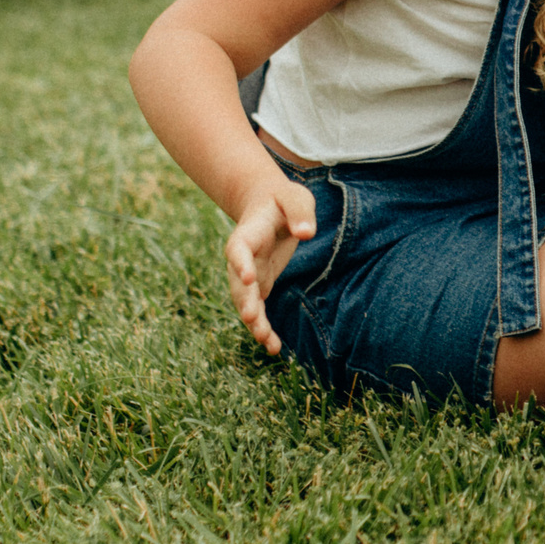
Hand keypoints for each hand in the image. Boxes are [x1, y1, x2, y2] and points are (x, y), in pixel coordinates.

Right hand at [225, 178, 315, 354]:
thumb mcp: (294, 196)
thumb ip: (299, 210)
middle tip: (252, 317)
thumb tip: (306, 233)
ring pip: (246, 302)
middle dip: (245, 301)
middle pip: (238, 282)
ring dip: (254, 322)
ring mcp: (249, 274)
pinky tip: (274, 348)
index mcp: (248, 233)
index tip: (247, 276)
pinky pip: (258, 310)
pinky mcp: (260, 286)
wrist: (269, 207)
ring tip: (266, 341)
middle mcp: (243, 258)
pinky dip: (264, 328)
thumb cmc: (283, 201)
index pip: (238, 248)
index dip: (240, 262)